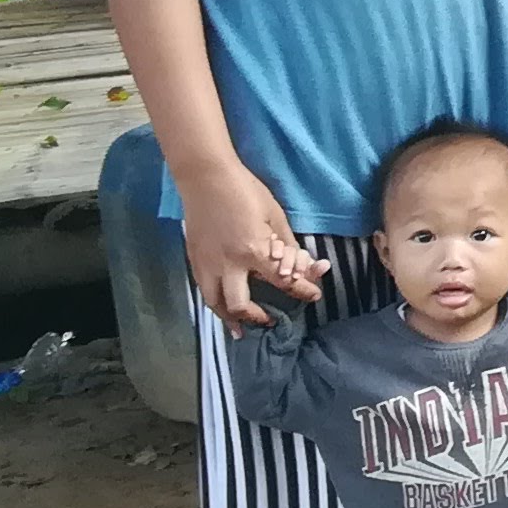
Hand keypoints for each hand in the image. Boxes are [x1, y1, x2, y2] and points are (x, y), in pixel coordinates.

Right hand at [182, 158, 310, 329]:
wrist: (205, 177)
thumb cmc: (245, 191)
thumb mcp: (275, 216)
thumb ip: (289, 245)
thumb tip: (306, 266)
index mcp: (253, 251)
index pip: (283, 282)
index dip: (303, 290)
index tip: (314, 295)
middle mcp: (228, 265)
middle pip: (240, 305)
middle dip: (256, 317)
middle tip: (269, 320)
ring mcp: (207, 264)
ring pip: (215, 303)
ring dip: (230, 319)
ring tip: (240, 330)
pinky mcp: (194, 259)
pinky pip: (204, 290)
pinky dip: (214, 303)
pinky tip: (221, 307)